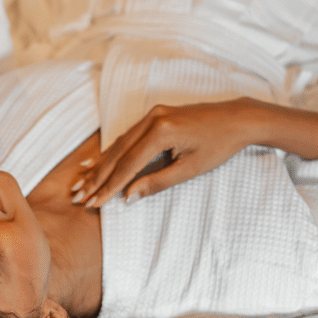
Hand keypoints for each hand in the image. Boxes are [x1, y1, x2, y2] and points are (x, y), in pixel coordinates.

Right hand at [72, 98, 269, 206]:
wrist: (238, 118)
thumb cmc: (219, 145)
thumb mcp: (190, 169)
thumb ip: (157, 183)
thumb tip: (128, 198)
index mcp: (162, 132)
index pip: (128, 165)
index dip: (109, 186)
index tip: (94, 202)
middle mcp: (152, 119)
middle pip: (117, 154)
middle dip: (97, 178)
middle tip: (79, 196)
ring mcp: (152, 115)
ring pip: (118, 144)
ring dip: (99, 166)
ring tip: (81, 183)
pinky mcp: (154, 115)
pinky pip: (126, 136)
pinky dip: (111, 152)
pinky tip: (97, 162)